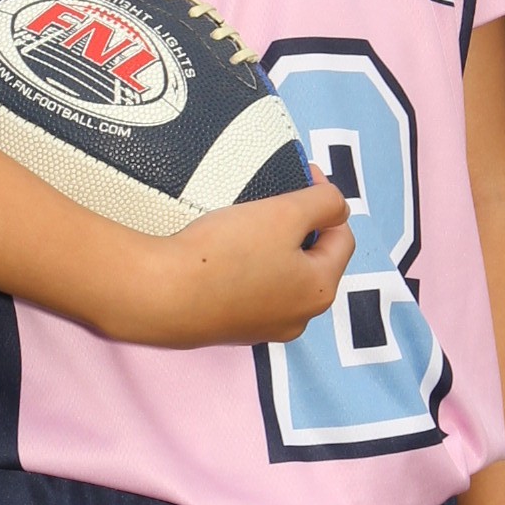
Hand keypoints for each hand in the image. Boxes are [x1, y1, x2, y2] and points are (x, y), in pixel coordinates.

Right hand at [117, 173, 353, 350]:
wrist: (162, 295)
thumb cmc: (227, 253)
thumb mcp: (284, 214)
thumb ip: (323, 204)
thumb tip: (337, 207)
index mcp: (320, 290)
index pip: (342, 238)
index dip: (326, 201)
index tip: (302, 175)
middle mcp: (299, 318)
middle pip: (313, 260)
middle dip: (300, 227)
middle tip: (274, 200)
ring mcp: (265, 328)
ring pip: (282, 276)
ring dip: (274, 248)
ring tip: (249, 225)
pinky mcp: (232, 329)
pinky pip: (253, 291)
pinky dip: (248, 269)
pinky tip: (225, 254)